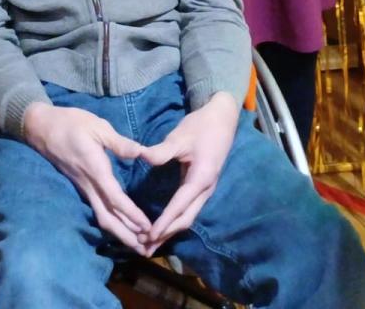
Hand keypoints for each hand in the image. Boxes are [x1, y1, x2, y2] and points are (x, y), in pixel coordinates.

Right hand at [22, 102, 151, 253]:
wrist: (41, 127)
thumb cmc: (71, 123)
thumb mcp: (97, 125)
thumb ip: (119, 142)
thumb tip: (140, 152)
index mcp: (95, 169)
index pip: (115, 198)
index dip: (131, 214)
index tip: (148, 227)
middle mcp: (88, 184)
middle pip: (107, 217)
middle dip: (126, 235)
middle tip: (146, 249)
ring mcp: (83, 187)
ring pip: (101, 217)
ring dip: (119, 232)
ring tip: (137, 244)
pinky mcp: (81, 186)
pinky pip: (97, 209)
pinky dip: (111, 222)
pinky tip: (121, 227)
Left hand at [137, 92, 238, 254]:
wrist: (221, 118)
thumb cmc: (201, 126)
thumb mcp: (180, 137)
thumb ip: (162, 151)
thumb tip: (142, 157)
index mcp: (201, 179)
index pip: (179, 206)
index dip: (164, 222)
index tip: (149, 235)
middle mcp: (205, 190)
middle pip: (185, 219)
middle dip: (166, 234)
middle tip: (144, 246)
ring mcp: (205, 190)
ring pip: (188, 217)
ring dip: (170, 230)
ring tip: (150, 243)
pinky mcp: (201, 187)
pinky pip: (188, 209)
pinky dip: (175, 220)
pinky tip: (162, 226)